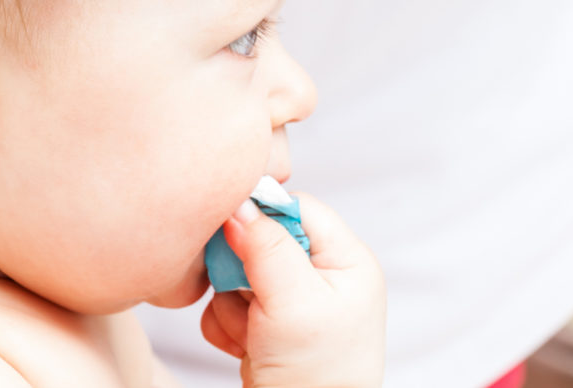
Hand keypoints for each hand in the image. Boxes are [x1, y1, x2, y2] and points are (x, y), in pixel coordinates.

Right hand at [200, 194, 385, 387]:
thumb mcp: (294, 300)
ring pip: (235, 271)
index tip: (234, 232)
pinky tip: (245, 347)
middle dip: (241, 270)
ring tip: (252, 334)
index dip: (263, 214)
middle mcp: (321, 276)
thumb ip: (266, 245)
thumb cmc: (316, 373)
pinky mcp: (265, 324)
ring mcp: (291, 302)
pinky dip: (226, 324)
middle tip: (250, 297)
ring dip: (231, 303)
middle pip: (260, 237)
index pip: (297, 208)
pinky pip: (226, 302)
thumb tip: (237, 202)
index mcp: (346, 261)